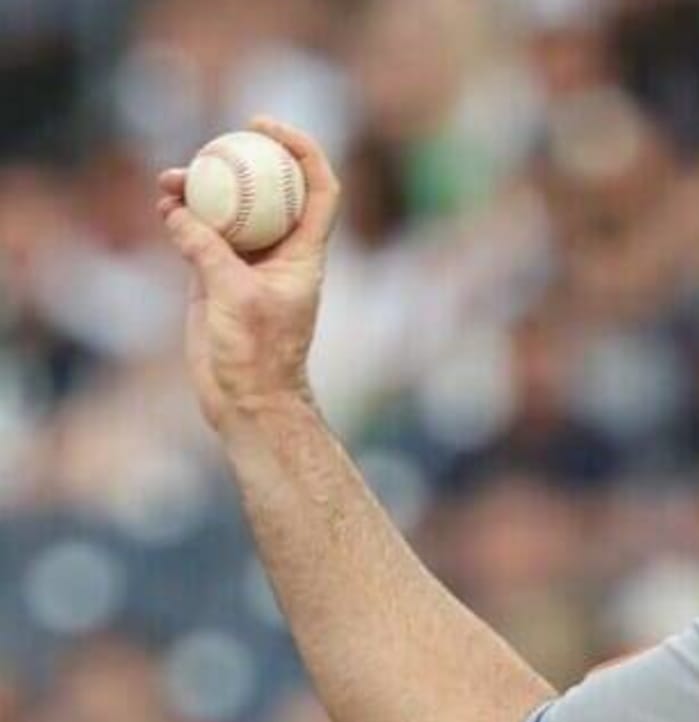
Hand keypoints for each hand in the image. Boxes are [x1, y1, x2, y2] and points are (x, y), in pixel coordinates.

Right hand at [155, 117, 341, 431]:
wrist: (248, 398)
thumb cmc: (259, 353)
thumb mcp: (235, 296)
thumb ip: (208, 251)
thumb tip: (177, 210)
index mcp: (305, 252)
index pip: (318, 188)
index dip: (302, 151)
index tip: (268, 129)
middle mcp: (280, 252)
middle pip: (269, 192)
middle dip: (244, 162)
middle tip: (216, 140)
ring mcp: (246, 264)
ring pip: (228, 212)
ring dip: (202, 191)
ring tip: (170, 178)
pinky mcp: (216, 278)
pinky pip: (199, 235)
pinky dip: (182, 217)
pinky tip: (162, 205)